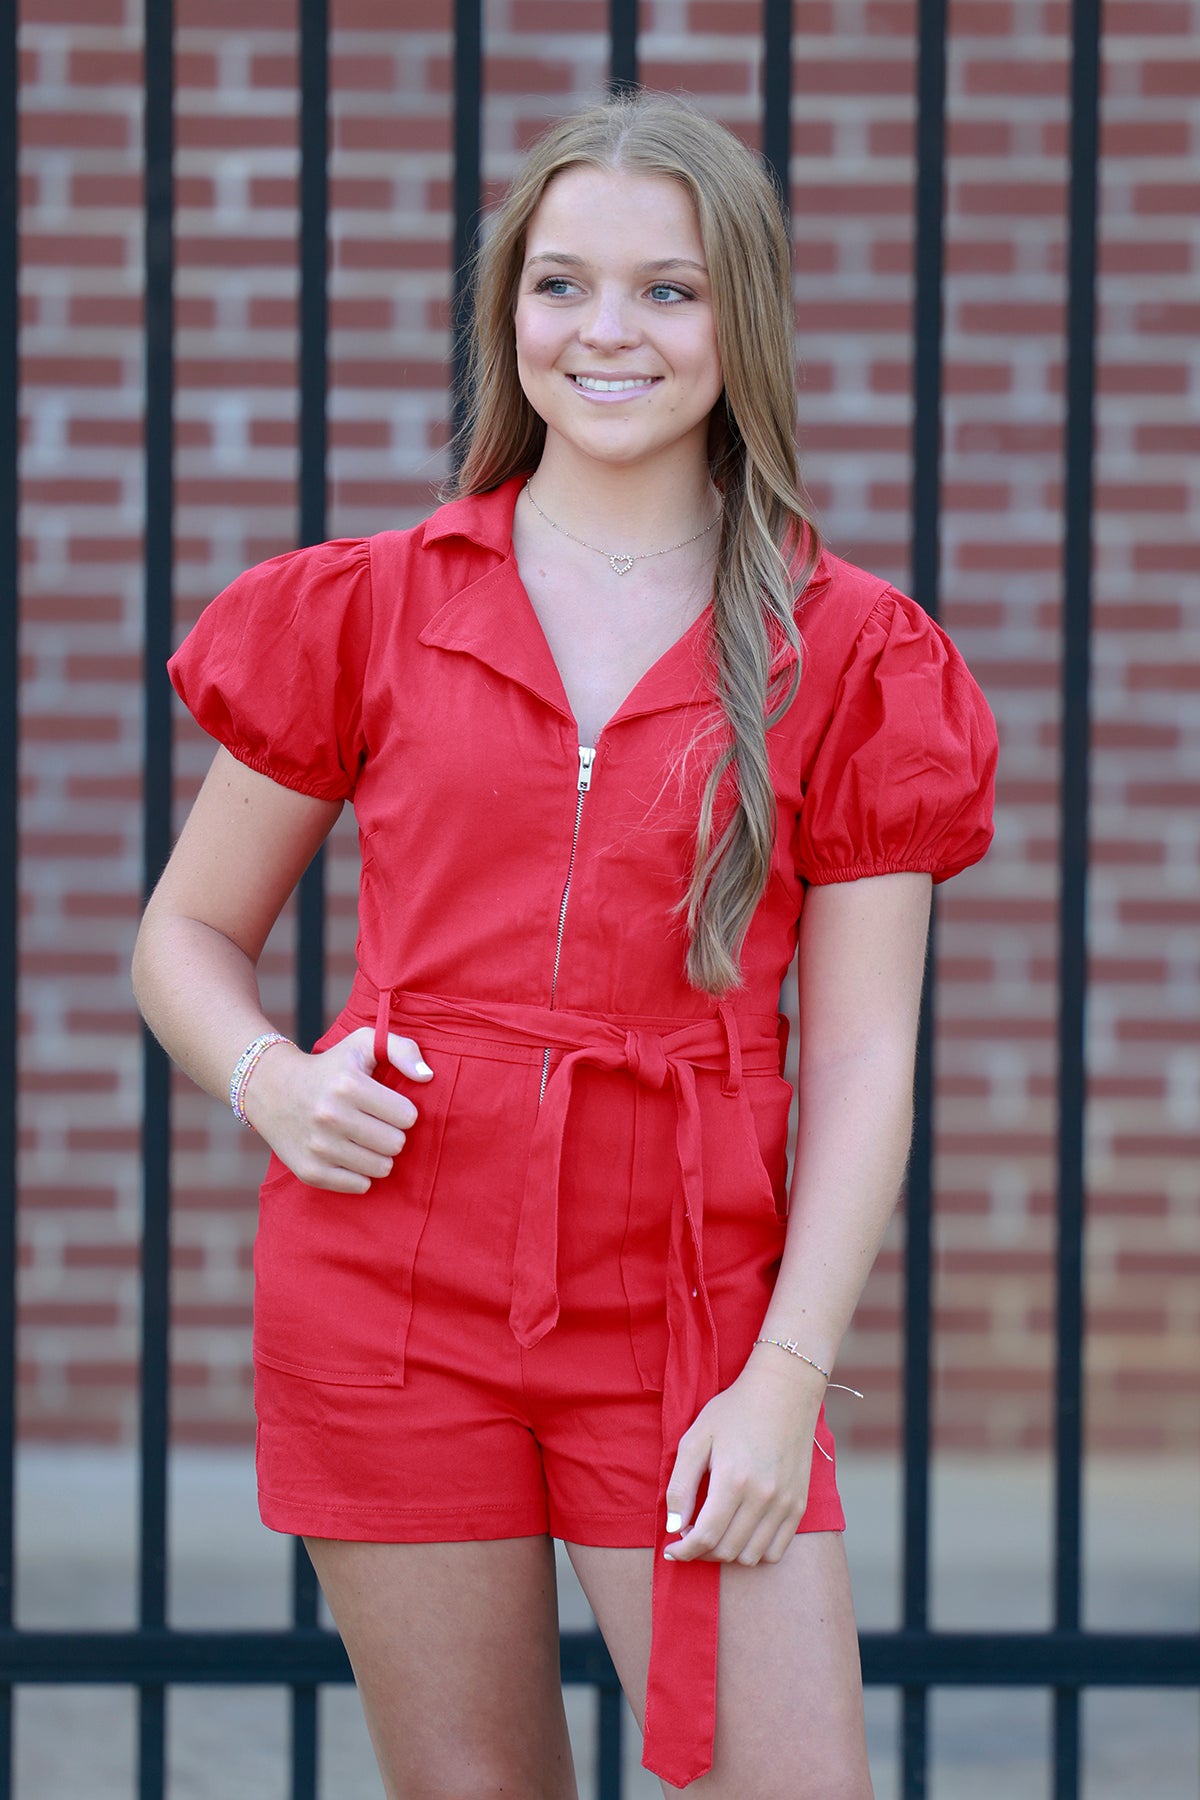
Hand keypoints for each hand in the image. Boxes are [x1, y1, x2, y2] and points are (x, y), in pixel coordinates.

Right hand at [242, 1028, 432, 1193]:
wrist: (271, 1089)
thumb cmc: (330, 1067)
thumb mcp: (362, 1043)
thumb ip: (402, 1049)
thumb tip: (427, 1076)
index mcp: (348, 1085)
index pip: (407, 1117)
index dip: (402, 1111)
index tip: (386, 1105)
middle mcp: (331, 1116)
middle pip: (396, 1144)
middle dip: (392, 1134)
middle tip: (375, 1124)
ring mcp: (318, 1147)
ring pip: (381, 1168)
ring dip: (378, 1155)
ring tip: (362, 1139)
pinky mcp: (310, 1171)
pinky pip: (359, 1186)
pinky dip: (360, 1174)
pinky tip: (348, 1155)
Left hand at [662, 1353, 823, 1566]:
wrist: (784, 1391)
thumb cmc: (734, 1411)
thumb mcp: (696, 1438)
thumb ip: (681, 1485)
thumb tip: (675, 1527)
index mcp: (733, 1480)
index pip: (705, 1537)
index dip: (683, 1551)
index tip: (671, 1551)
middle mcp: (762, 1497)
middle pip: (727, 1550)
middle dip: (701, 1552)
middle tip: (690, 1536)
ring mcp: (784, 1504)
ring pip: (751, 1556)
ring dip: (727, 1554)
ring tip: (715, 1533)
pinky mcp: (798, 1505)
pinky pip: (776, 1551)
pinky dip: (755, 1552)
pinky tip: (740, 1533)